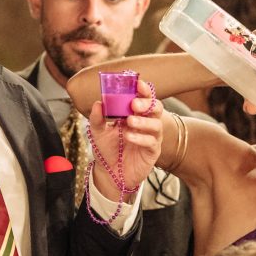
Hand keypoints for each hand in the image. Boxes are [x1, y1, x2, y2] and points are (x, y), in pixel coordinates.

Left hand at [88, 80, 163, 200]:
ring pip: (157, 124)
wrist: (110, 173)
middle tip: (134, 104)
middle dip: (147, 103)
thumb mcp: (98, 132)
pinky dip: (141, 137)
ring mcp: (151, 137)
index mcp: (135, 114)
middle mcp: (146, 123)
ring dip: (144, 121)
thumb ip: (98, 118)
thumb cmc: (107, 149)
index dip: (144, 90)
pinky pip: (152, 142)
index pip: (144, 98)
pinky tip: (129, 137)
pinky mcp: (152, 152)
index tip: (137, 83)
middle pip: (156, 108)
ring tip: (130, 121)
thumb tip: (98, 103)